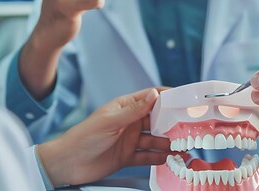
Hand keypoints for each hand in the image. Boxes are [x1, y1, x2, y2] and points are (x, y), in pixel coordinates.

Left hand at [37, 89, 185, 185]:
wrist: (67, 163)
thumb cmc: (84, 137)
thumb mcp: (111, 121)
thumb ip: (134, 110)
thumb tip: (154, 94)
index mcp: (124, 107)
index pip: (151, 98)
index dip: (168, 98)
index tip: (185, 100)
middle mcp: (129, 122)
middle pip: (157, 120)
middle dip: (173, 124)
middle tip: (191, 128)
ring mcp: (129, 140)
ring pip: (154, 140)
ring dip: (169, 143)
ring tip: (184, 148)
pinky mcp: (126, 156)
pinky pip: (147, 156)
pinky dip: (159, 158)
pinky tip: (170, 160)